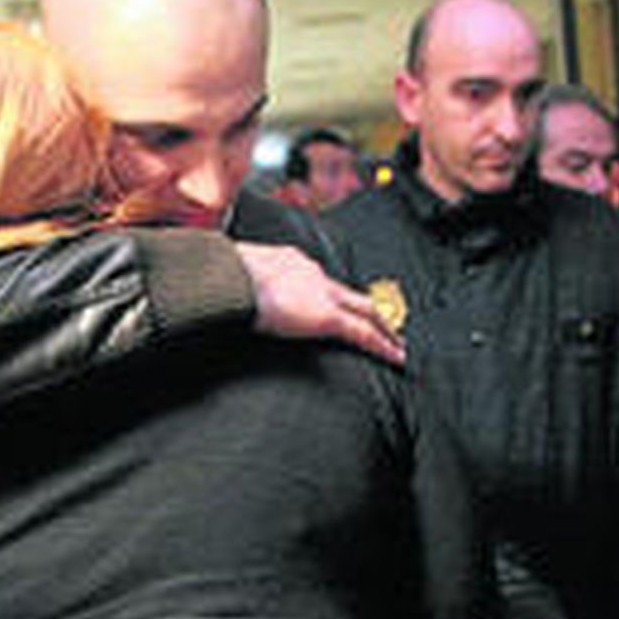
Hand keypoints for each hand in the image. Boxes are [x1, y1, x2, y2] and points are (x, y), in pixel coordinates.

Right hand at [235, 243, 404, 365]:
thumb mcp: (235, 283)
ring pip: (365, 310)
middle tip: (389, 326)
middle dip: (372, 310)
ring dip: (383, 328)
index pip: (320, 281)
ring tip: (396, 345)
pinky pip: (362, 332)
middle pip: (351, 294)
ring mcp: (321, 293)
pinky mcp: (326, 316)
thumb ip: (244, 293)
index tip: (343, 305)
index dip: (334, 295)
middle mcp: (312, 273)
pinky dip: (381, 345)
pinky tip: (395, 356)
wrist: (228, 277)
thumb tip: (234, 304)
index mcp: (288, 262)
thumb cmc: (222, 280)